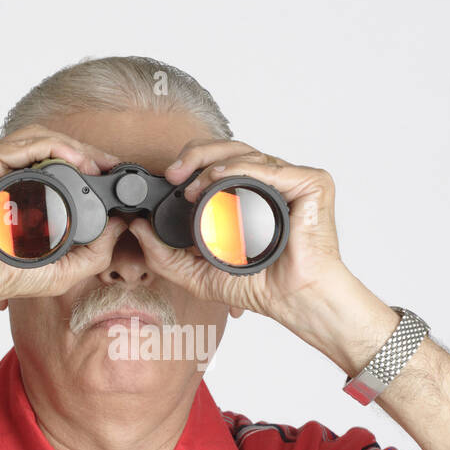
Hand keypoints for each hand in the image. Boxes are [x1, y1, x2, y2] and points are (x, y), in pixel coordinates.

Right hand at [0, 124, 130, 303]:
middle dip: (85, 154)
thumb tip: (122, 224)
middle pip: (48, 147)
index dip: (86, 166)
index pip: (53, 165)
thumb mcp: (62, 268)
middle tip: (111, 165)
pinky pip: (24, 143)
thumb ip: (95, 251)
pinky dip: (55, 147)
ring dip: (74, 147)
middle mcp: (0, 174)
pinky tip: (77, 161)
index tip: (112, 175)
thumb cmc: (4, 274)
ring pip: (38, 139)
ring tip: (98, 165)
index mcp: (15, 192)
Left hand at [128, 139, 354, 327]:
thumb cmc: (261, 286)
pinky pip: (271, 166)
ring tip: (193, 186)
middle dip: (197, 154)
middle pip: (231, 150)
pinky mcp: (312, 183)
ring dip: (213, 164)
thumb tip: (137, 229)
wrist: (293, 299)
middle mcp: (272, 184)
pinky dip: (242, 169)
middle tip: (174, 174)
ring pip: (248, 153)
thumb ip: (165, 256)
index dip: (194, 163)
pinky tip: (219, 177)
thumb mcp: (198, 273)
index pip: (220, 163)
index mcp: (250, 196)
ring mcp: (293, 181)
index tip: (170, 178)